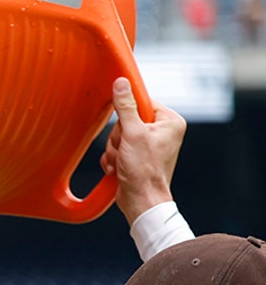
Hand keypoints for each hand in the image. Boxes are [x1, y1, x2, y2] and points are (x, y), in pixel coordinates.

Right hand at [100, 76, 185, 224]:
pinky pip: (118, 147)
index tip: (124, 124)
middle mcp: (162, 131)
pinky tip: (118, 168)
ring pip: (120, 135)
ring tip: (121, 161)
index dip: (128, 113)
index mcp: (170, 121)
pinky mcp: (138, 155)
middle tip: (124, 149)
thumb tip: (122, 83)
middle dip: (119, 137)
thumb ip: (125, 107)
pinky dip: (113, 158)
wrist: (141, 201)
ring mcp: (150, 144)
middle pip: (127, 119)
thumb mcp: (132, 134)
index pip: (143, 101)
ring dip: (114, 149)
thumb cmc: (144, 171)